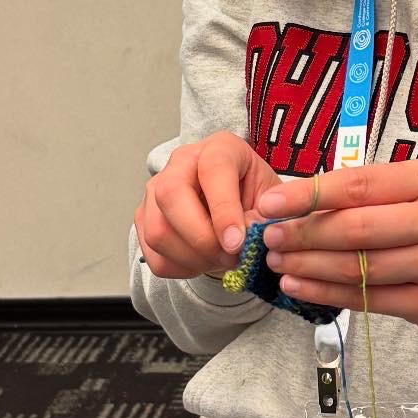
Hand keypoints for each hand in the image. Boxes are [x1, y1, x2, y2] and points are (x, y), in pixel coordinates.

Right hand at [134, 132, 281, 279]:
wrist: (238, 205)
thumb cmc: (257, 197)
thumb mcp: (273, 200)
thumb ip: (265, 216)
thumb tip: (245, 238)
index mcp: (219, 148)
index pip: (212, 170)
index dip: (224, 209)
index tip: (237, 243)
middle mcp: (180, 163)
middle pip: (171, 196)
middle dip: (202, 238)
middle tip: (230, 258)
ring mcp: (155, 191)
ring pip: (158, 231)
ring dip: (193, 258)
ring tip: (221, 261)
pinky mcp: (144, 219)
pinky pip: (154, 255)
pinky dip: (182, 268)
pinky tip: (204, 261)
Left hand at [253, 160, 417, 332]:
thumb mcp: (416, 190)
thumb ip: (368, 193)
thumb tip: (296, 203)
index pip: (360, 185)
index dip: (309, 195)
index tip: (270, 202)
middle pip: (357, 229)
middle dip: (304, 234)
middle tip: (270, 238)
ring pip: (359, 268)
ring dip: (309, 267)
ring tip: (278, 264)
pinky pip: (368, 299)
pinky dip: (326, 294)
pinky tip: (299, 287)